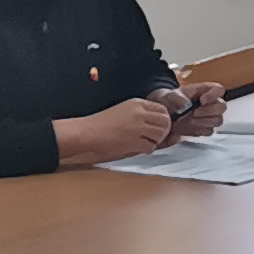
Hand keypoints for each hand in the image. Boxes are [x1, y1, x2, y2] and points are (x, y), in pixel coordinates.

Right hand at [54, 94, 181, 165]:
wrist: (87, 132)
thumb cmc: (102, 123)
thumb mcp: (124, 110)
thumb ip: (141, 114)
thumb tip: (159, 123)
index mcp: (137, 103)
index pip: (162, 109)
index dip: (164, 119)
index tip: (159, 126)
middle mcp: (140, 113)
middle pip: (165, 121)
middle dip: (164, 131)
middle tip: (155, 137)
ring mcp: (138, 127)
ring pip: (161, 134)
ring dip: (157, 141)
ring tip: (146, 142)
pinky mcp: (134, 142)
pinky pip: (151, 146)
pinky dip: (148, 149)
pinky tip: (139, 149)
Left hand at [166, 81, 229, 141]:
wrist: (165, 114)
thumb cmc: (170, 100)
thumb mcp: (170, 95)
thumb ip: (178, 98)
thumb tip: (187, 104)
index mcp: (205, 90)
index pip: (219, 90)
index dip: (213, 95)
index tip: (201, 101)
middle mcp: (211, 103)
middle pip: (222, 107)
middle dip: (208, 111)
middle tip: (194, 113)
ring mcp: (210, 117)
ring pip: (218, 120)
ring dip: (204, 122)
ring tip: (190, 121)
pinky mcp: (205, 128)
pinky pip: (209, 131)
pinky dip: (200, 130)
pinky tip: (190, 127)